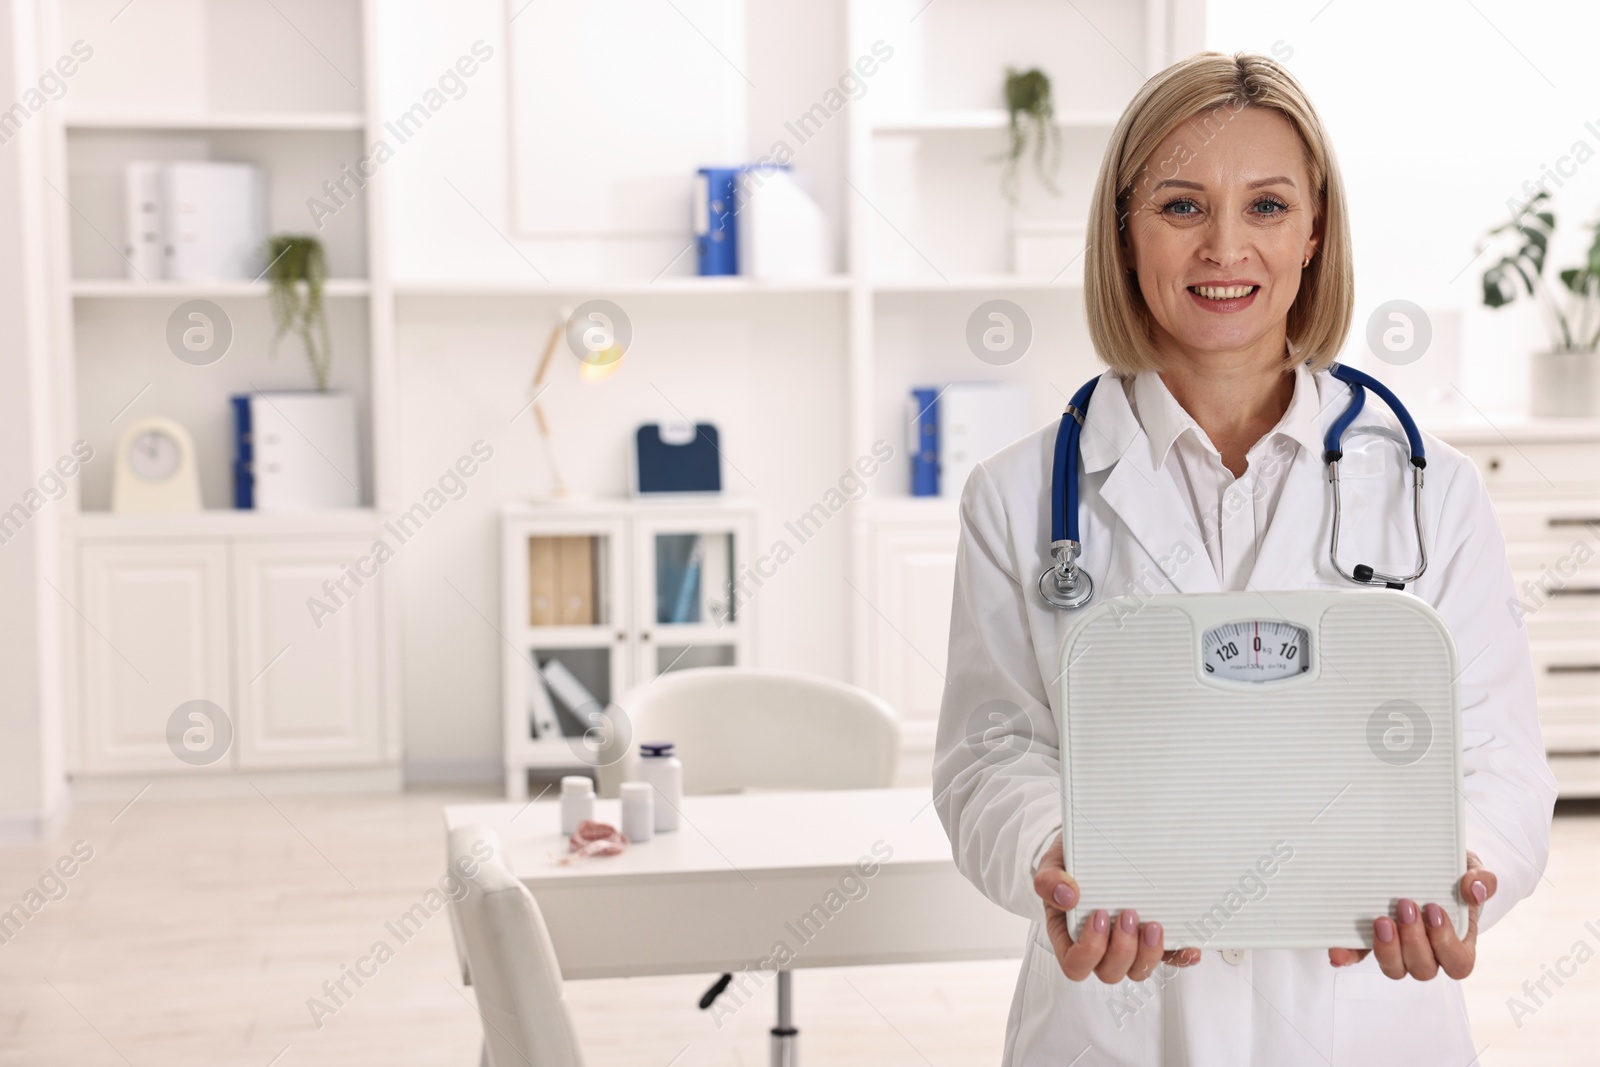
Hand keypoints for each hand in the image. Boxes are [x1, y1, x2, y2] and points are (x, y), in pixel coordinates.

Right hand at [1032, 833, 1200, 981]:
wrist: (1091, 847)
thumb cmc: (1069, 862)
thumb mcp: (1052, 864)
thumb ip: (1049, 880)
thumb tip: (1067, 895)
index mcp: (1068, 935)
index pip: (1075, 964)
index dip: (1089, 950)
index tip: (1099, 917)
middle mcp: (1098, 947)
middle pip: (1110, 972)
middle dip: (1123, 949)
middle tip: (1129, 915)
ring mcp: (1126, 945)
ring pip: (1137, 971)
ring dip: (1148, 953)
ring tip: (1153, 924)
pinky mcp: (1149, 939)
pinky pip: (1167, 959)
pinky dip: (1179, 956)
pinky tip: (1188, 947)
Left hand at [1327, 851, 1496, 978]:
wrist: (1425, 865)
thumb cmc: (1452, 874)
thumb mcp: (1470, 870)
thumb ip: (1481, 879)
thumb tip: (1474, 890)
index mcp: (1456, 942)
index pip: (1458, 963)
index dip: (1446, 943)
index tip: (1434, 910)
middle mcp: (1427, 952)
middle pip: (1423, 969)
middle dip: (1414, 941)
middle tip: (1405, 907)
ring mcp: (1398, 949)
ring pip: (1394, 968)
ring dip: (1387, 949)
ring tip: (1382, 920)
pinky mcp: (1371, 941)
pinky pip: (1359, 956)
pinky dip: (1349, 956)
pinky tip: (1338, 952)